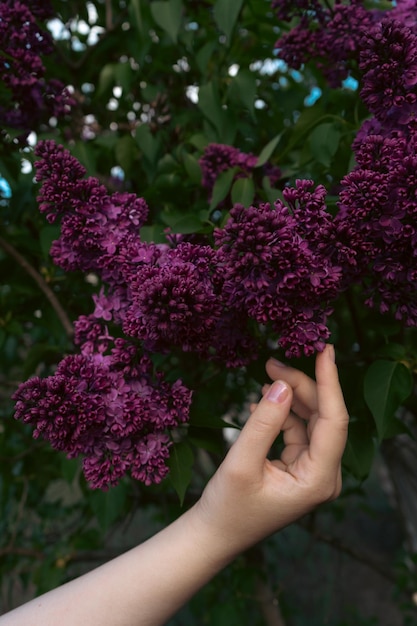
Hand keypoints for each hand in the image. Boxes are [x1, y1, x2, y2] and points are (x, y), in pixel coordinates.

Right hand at [192, 344, 348, 558]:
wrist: (214, 534)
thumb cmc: (226, 506)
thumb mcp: (241, 461)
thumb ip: (263, 422)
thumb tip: (283, 384)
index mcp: (318, 479)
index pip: (334, 420)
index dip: (330, 381)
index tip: (326, 349)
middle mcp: (324, 476)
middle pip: (323, 417)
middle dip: (301, 385)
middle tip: (272, 361)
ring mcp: (314, 472)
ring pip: (311, 420)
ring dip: (291, 397)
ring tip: (266, 375)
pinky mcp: (301, 467)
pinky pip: (298, 430)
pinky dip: (282, 414)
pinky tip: (261, 403)